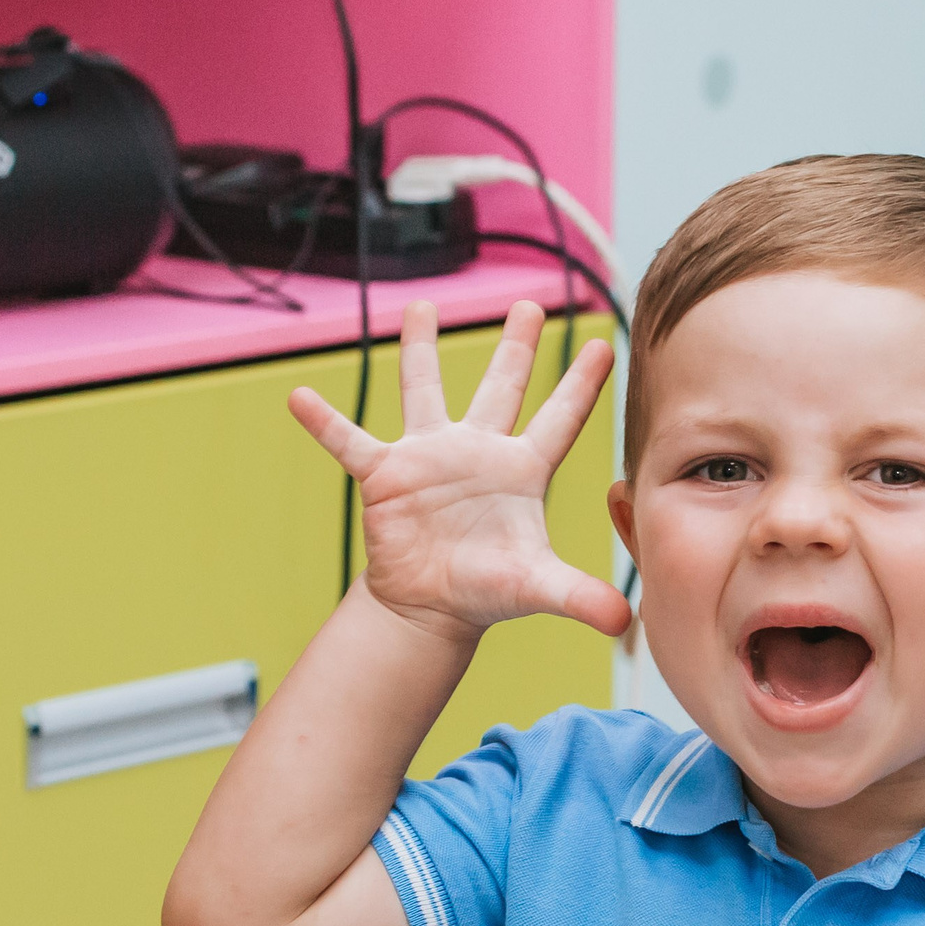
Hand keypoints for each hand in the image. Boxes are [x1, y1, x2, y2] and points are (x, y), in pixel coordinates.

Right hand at [290, 298, 627, 642]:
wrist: (431, 608)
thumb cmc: (486, 592)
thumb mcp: (536, 588)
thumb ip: (579, 597)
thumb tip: (625, 622)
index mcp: (522, 471)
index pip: (559, 419)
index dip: (582, 385)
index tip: (606, 345)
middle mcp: (478, 452)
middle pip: (501, 388)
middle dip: (516, 347)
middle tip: (530, 303)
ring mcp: (430, 458)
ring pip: (425, 391)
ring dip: (421, 349)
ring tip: (421, 306)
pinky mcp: (386, 476)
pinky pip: (350, 442)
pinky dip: (325, 423)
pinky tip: (300, 397)